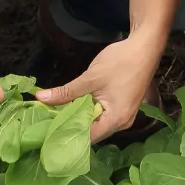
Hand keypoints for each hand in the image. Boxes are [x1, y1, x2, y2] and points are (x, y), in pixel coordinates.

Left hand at [35, 33, 161, 141]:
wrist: (145, 46)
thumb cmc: (121, 62)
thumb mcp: (90, 78)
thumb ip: (65, 92)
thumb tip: (39, 99)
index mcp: (115, 120)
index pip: (87, 137)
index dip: (67, 134)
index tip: (47, 129)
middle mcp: (122, 123)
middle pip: (92, 132)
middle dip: (71, 125)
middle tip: (47, 120)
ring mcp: (124, 115)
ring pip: (97, 122)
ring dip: (80, 117)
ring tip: (57, 112)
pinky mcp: (123, 106)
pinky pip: (103, 114)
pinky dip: (89, 110)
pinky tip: (75, 103)